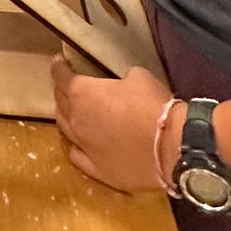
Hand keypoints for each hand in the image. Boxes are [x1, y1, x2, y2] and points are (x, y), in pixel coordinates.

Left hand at [52, 60, 172, 192]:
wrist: (172, 147)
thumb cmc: (153, 106)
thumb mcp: (138, 76)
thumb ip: (120, 78)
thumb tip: (120, 83)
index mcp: (82, 93)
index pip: (60, 76)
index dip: (59, 66)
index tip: (60, 61)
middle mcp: (76, 120)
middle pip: (60, 102)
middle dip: (63, 90)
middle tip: (70, 85)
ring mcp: (83, 146)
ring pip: (64, 128)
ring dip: (66, 116)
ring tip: (73, 111)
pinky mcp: (96, 169)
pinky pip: (76, 154)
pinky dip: (76, 145)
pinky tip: (79, 143)